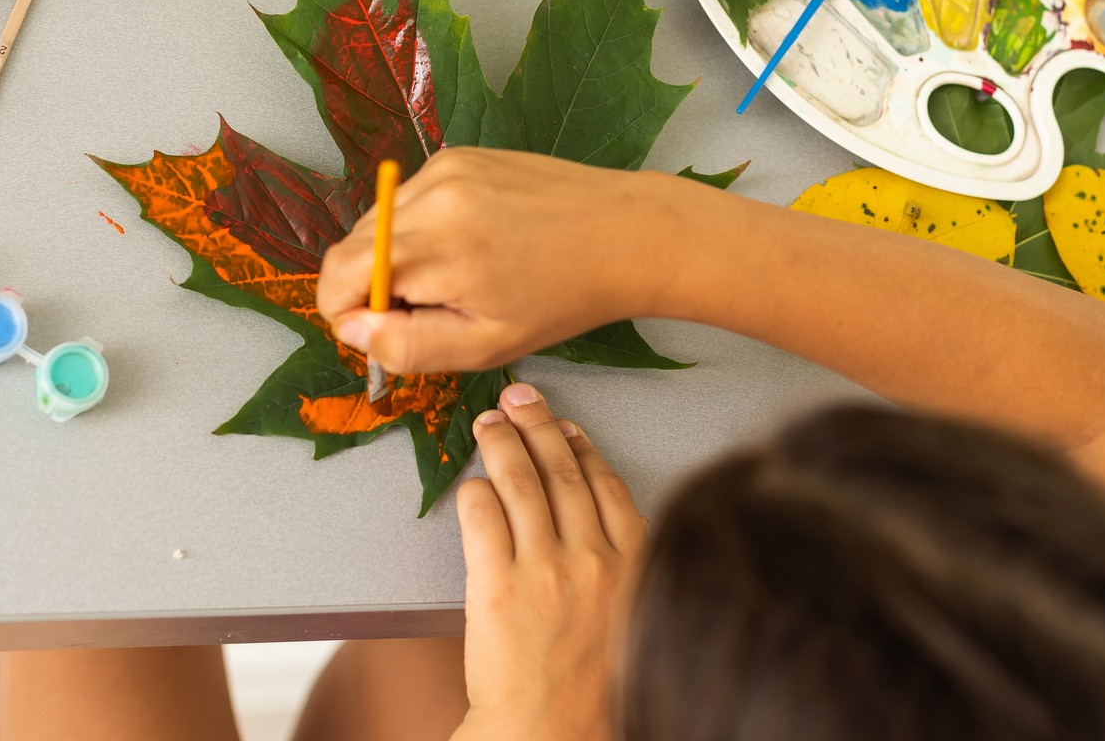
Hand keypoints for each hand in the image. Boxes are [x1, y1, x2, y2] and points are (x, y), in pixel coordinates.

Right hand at [316, 148, 692, 372]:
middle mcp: (431, 195)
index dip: (348, 313)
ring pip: (377, 221)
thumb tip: (352, 328)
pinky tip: (470, 244)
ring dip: (394, 255)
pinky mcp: (458, 156)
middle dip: (371, 286)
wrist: (624, 233)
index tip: (388, 330)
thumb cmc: (563, 297)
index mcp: (434, 248)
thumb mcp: (486, 344)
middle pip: (351, 246)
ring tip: (457, 276)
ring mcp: (444, 168)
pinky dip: (420, 227)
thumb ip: (407, 345)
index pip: (337, 275)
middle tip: (430, 310)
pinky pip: (408, 198)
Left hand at [452, 381, 645, 740]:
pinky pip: (482, 516)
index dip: (584, 449)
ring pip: (521, 482)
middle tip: (520, 398)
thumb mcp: (631, 617)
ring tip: (488, 422)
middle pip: (563, 472)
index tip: (569, 427)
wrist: (550, 735)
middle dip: (539, 426)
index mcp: (634, 564)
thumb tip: (598, 519)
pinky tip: (470, 483)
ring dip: (502, 443)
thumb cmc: (591, 691)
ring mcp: (546, 569)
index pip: (607, 485)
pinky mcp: (498, 585)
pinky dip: (474, 491)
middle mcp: (595, 559)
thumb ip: (624, 567)